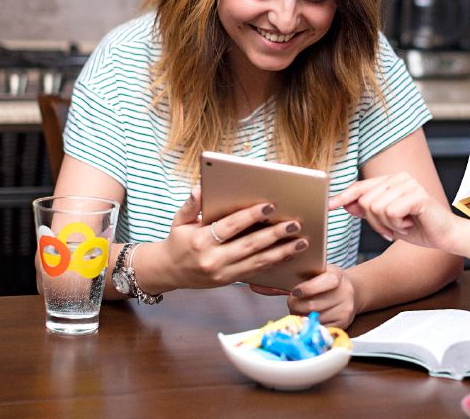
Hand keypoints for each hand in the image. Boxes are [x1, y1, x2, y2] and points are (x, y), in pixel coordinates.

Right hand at [159, 186, 308, 289]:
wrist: (168, 272)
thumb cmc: (177, 241)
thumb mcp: (179, 220)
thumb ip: (191, 205)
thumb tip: (200, 188)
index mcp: (200, 241)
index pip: (230, 227)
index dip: (250, 216)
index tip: (270, 206)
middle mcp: (212, 259)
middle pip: (249, 246)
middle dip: (274, 235)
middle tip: (295, 225)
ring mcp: (222, 273)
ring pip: (257, 262)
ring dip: (281, 252)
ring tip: (301, 242)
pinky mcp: (229, 281)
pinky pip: (255, 272)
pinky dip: (274, 263)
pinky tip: (289, 254)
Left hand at [251, 265, 357, 327]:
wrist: (350, 292)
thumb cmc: (324, 282)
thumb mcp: (310, 275)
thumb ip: (283, 282)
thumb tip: (254, 285)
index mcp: (336, 275)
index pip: (325, 282)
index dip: (308, 288)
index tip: (295, 291)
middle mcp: (344, 292)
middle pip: (313, 304)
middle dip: (297, 305)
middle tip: (293, 301)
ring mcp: (345, 310)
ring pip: (315, 318)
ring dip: (302, 316)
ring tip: (301, 308)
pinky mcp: (344, 324)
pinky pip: (320, 328)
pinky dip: (310, 324)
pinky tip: (309, 317)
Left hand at [328, 173, 458, 250]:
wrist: (446, 236)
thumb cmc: (418, 227)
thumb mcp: (387, 221)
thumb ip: (368, 211)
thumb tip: (346, 204)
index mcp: (392, 180)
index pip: (361, 187)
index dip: (343, 197)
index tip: (329, 205)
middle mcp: (400, 178)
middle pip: (366, 201)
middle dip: (375, 222)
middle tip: (392, 229)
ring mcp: (409, 184)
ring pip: (377, 208)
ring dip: (388, 225)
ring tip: (403, 225)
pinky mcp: (418, 195)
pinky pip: (392, 212)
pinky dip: (398, 225)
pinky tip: (410, 223)